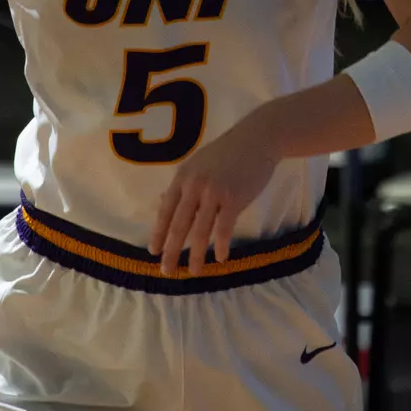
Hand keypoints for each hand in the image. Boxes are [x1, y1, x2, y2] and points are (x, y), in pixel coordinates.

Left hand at [150, 108, 280, 274]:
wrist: (257, 139)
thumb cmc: (227, 152)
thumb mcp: (198, 163)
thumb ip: (183, 184)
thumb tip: (164, 202)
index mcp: (182, 177)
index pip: (165, 210)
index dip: (158, 233)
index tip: (153, 251)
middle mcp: (194, 186)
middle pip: (179, 224)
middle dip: (171, 250)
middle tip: (166, 271)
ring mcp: (214, 192)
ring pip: (200, 230)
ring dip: (196, 254)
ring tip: (193, 271)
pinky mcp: (234, 199)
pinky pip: (225, 228)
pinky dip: (222, 245)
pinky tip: (221, 258)